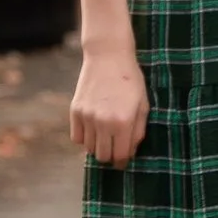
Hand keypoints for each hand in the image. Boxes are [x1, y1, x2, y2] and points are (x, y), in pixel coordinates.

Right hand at [71, 45, 149, 166]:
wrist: (108, 56)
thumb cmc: (130, 80)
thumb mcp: (143, 104)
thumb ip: (138, 130)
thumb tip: (130, 152)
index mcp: (123, 122)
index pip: (121, 156)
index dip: (123, 162)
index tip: (124, 161)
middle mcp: (103, 122)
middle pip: (103, 156)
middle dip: (110, 156)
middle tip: (115, 149)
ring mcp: (87, 117)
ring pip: (89, 148)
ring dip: (98, 146)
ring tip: (106, 135)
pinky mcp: (75, 111)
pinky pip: (77, 138)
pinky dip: (84, 138)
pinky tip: (93, 128)